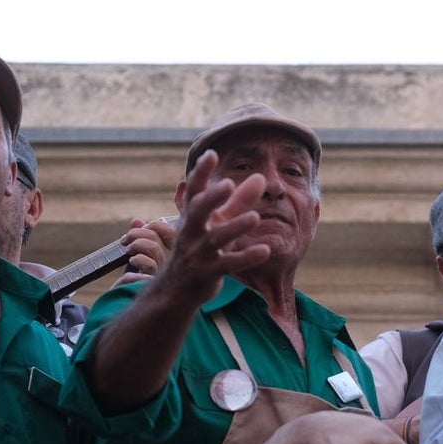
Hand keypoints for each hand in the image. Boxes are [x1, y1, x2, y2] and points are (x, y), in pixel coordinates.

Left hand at [115, 216, 175, 283]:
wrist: (144, 312)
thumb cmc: (146, 285)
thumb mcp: (144, 259)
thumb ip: (142, 239)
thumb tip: (136, 220)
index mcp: (178, 255)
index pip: (169, 231)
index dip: (154, 226)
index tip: (142, 229)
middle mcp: (176, 264)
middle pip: (157, 236)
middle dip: (136, 234)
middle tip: (125, 241)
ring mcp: (167, 275)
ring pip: (153, 248)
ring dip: (136, 246)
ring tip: (128, 254)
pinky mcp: (157, 286)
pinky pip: (146, 266)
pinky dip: (133, 266)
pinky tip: (128, 271)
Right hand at [156, 150, 268, 301]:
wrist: (177, 290)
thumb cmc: (200, 248)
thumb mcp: (217, 223)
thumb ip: (239, 201)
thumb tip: (260, 177)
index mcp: (192, 216)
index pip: (194, 191)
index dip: (200, 173)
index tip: (211, 154)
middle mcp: (191, 232)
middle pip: (198, 211)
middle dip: (211, 197)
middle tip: (228, 183)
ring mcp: (198, 254)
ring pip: (216, 238)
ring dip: (235, 227)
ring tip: (255, 216)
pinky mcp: (208, 273)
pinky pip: (228, 264)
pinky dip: (246, 257)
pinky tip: (265, 249)